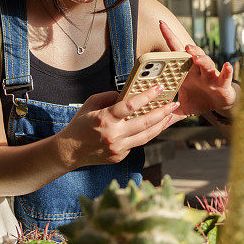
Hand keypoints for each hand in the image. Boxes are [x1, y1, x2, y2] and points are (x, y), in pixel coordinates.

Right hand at [57, 84, 182, 168]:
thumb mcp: (91, 104)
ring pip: (146, 136)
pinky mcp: (120, 156)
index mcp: (105, 118)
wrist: (69, 151)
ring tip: (170, 116)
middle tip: (174, 103)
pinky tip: (152, 127)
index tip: (159, 88)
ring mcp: (118, 148)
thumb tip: (127, 93)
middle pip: (145, 123)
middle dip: (162, 112)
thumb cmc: (80, 124)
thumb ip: (109, 97)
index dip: (147, 96)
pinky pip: (136, 143)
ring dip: (161, 125)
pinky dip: (144, 134)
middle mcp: (114, 134)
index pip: (130, 105)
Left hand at [159, 20, 237, 115]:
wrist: (219, 105)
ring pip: (206, 63)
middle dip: (188, 49)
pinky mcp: (223, 83)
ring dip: (202, 58)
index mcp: (186, 72)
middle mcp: (198, 70)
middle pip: (192, 55)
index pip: (176, 53)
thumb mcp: (183, 107)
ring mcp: (210, 75)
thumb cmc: (200, 100)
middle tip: (183, 46)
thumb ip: (170, 112)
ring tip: (195, 56)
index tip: (161, 24)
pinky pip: (225, 76)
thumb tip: (155, 121)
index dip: (169, 38)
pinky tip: (227, 66)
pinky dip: (227, 71)